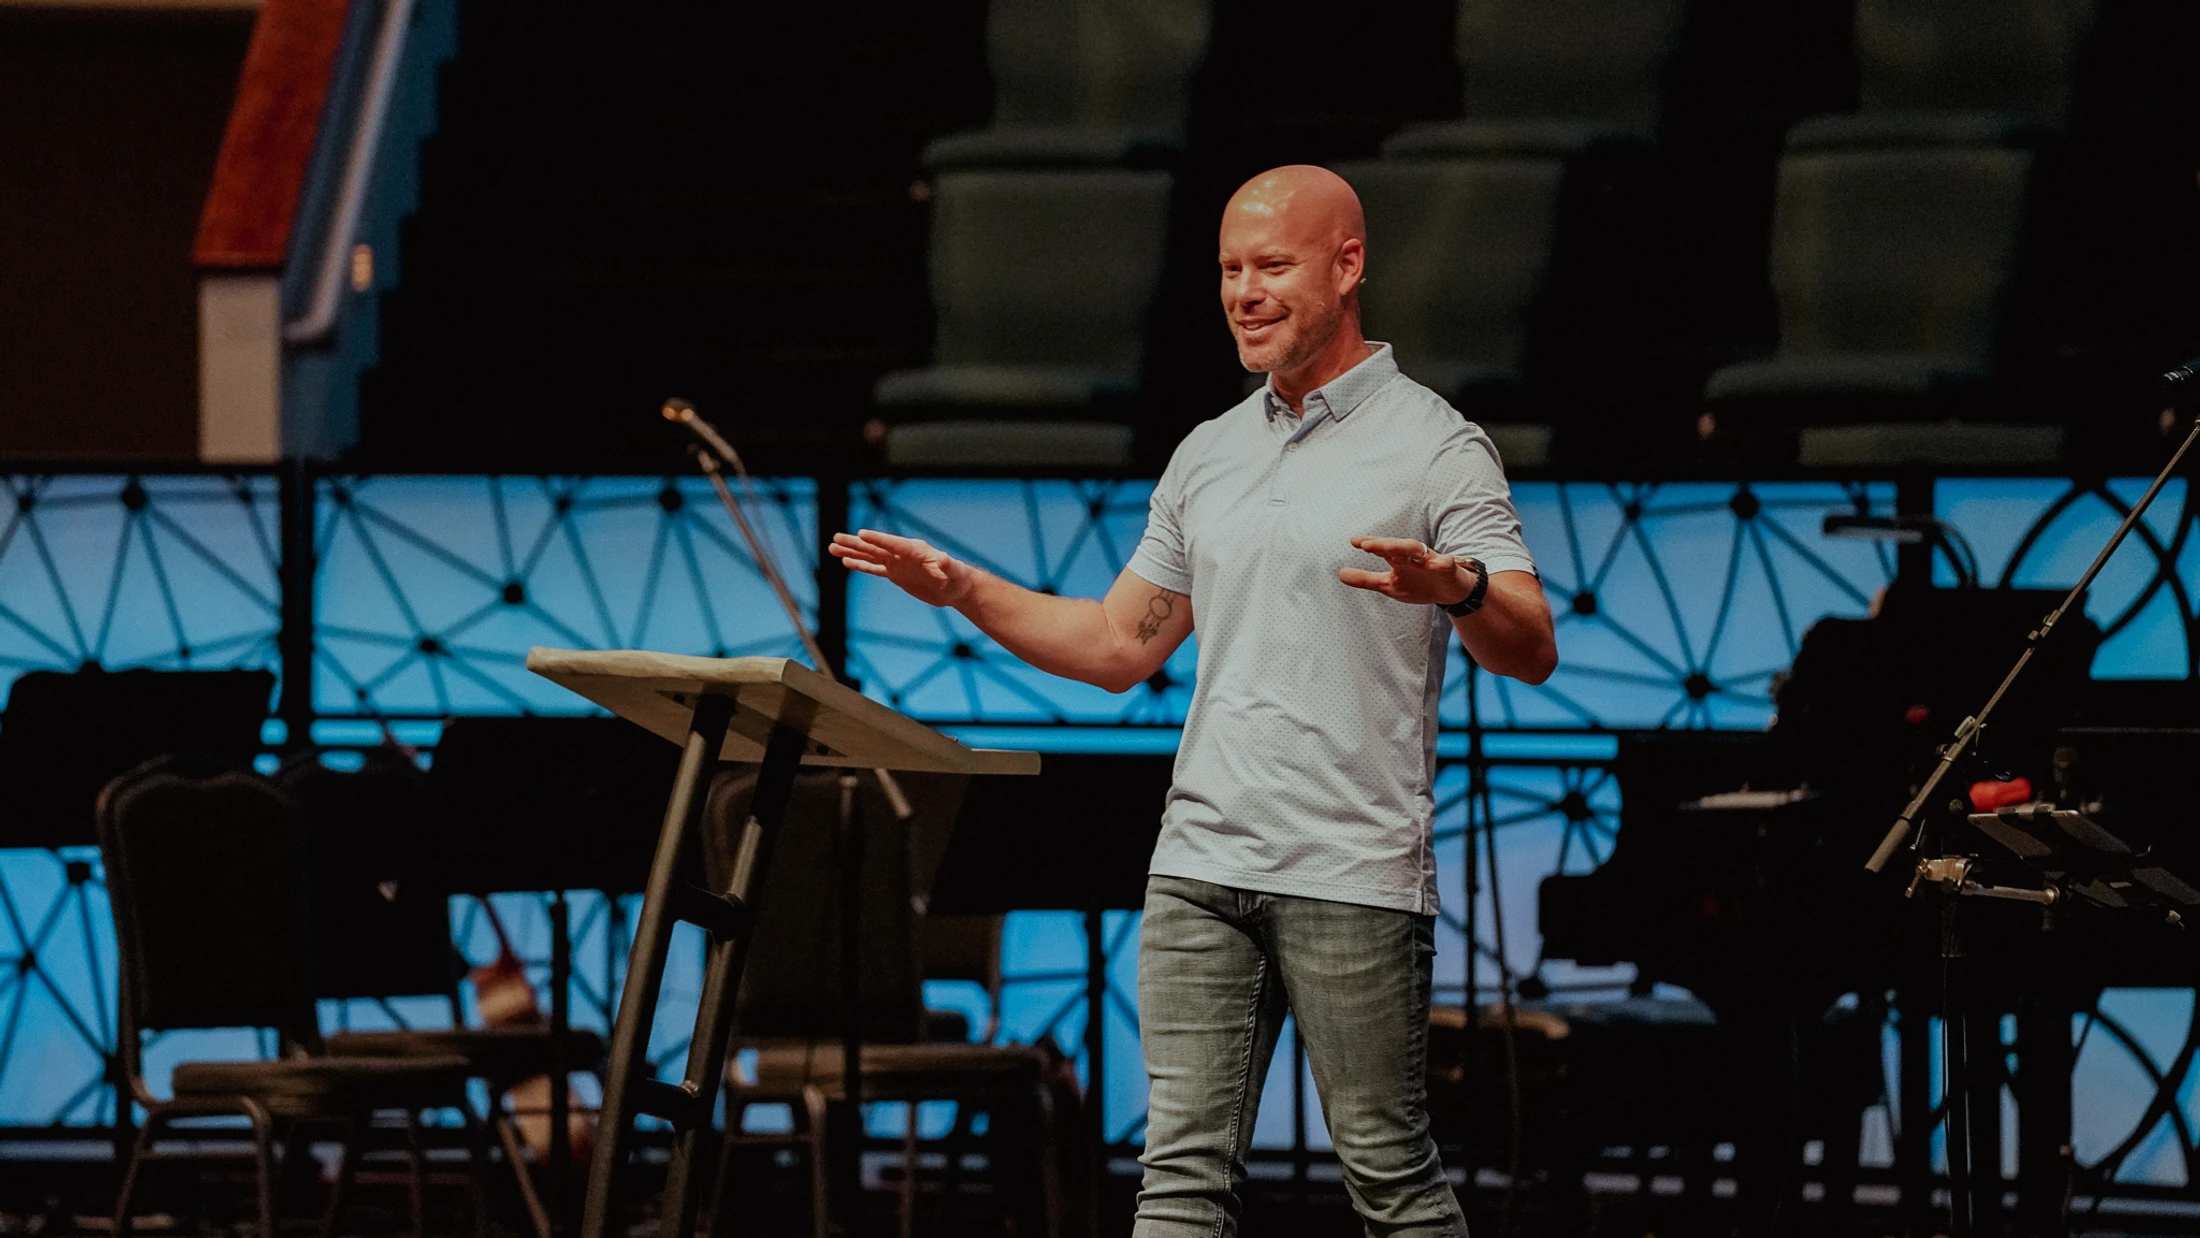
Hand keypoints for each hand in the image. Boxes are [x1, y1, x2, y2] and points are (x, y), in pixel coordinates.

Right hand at [828, 529, 975, 606]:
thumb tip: (943, 559)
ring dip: (851, 552)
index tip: (861, 534)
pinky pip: (874, 568)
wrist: (955, 587)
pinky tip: (846, 561)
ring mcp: (897, 563)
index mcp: (915, 550)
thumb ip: (947, 565)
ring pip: (870, 555)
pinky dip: (860, 565)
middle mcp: (902, 554)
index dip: (878, 539)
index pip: (893, 543)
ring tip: (832, 547)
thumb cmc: (957, 577)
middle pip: (875, 547)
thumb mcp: (954, 572)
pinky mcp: (895, 574)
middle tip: (835, 538)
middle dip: (855, 543)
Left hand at [1338, 537, 1474, 605]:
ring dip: (1407, 549)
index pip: (1383, 549)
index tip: (1353, 541)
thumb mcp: (1390, 585)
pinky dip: (1441, 563)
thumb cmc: (1418, 584)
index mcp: (1400, 559)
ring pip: (1420, 551)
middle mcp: (1414, 556)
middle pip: (1398, 547)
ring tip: (1392, 551)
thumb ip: (1366, 579)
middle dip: (1383, 545)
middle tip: (1366, 545)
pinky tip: (1437, 564)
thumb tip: (1340, 574)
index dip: (1370, 545)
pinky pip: (1446, 564)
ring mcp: (1432, 561)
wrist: (1451, 592)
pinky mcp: (1449, 569)